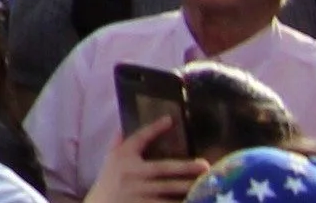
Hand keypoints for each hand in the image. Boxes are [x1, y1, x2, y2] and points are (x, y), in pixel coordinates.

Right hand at [87, 120, 204, 202]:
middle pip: (162, 168)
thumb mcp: (109, 161)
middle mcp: (131, 173)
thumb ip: (117, 144)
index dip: (154, 128)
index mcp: (122, 157)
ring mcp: (139, 192)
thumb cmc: (108, 182)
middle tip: (205, 165)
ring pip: (169, 189)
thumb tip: (122, 126)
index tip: (170, 119)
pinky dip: (179, 202)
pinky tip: (195, 200)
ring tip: (207, 186)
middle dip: (185, 167)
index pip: (139, 138)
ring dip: (188, 187)